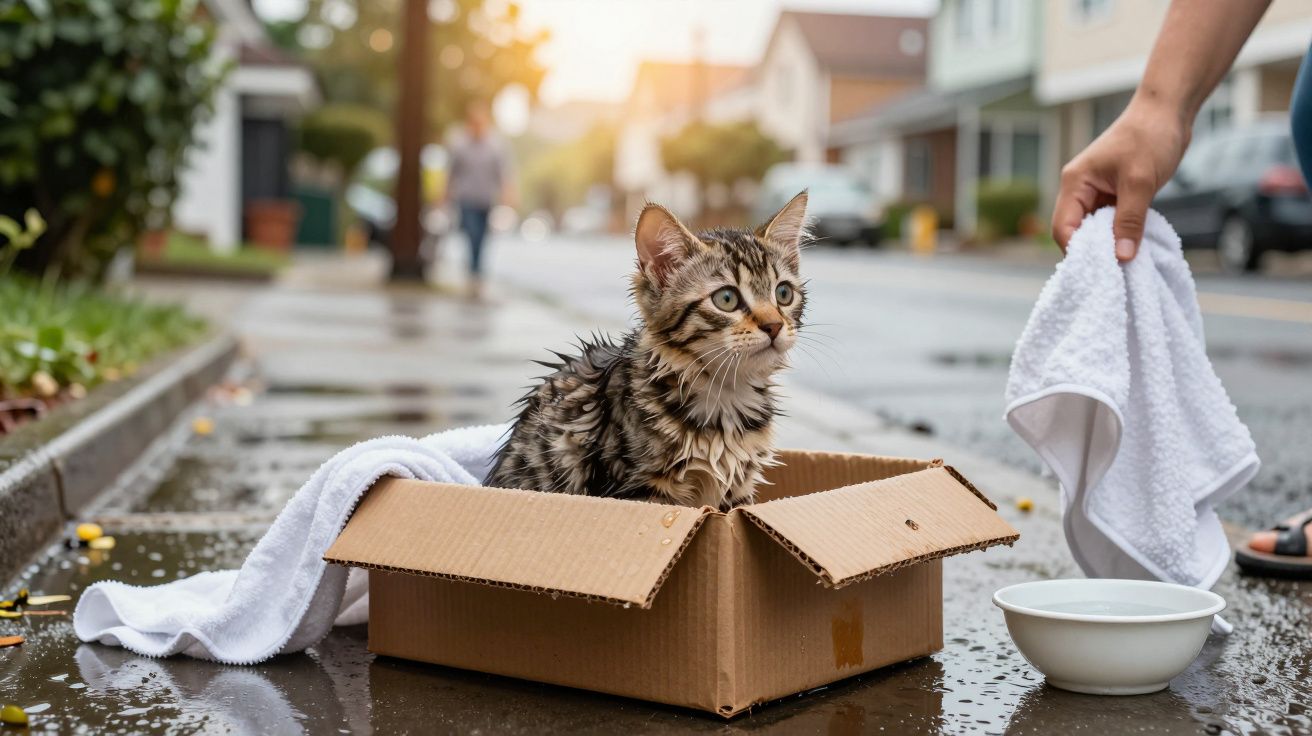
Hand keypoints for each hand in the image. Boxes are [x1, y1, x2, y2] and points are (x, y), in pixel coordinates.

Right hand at [1051, 99, 1190, 259]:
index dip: (1078, 251)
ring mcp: (1096, 192)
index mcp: (1075, 183)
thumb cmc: (1150, 138)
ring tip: (1127, 260)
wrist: (1167, 111)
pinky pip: (1110, 222)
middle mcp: (1080, 190)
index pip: (1064, 228)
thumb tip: (1122, 257)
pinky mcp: (1113, 194)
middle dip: (1094, 251)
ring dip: (1109, 244)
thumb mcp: (1140, 182)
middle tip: (1116, 271)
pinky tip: (1134, 245)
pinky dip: (1120, 234)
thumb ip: (1130, 220)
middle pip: (1076, 232)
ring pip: (1094, 229)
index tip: (1102, 269)